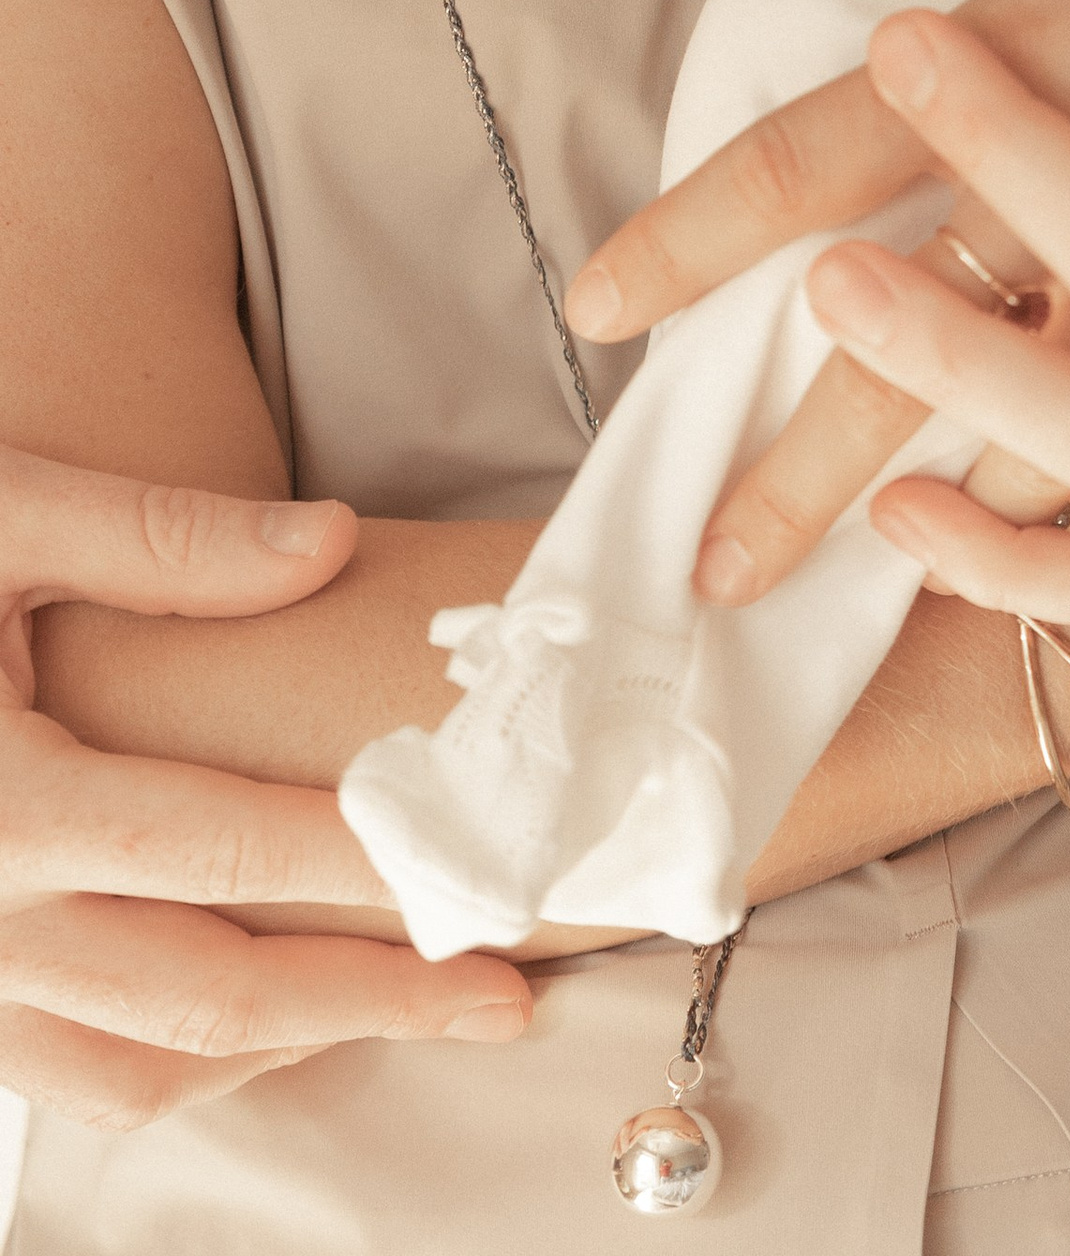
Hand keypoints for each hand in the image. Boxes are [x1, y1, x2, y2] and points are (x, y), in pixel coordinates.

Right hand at [0, 448, 530, 1129]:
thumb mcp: (4, 514)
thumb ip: (162, 539)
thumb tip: (328, 544)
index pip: (213, 854)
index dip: (354, 864)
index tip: (471, 862)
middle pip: (199, 997)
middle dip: (365, 1002)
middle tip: (499, 990)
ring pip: (140, 1070)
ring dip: (288, 1051)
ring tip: (418, 1009)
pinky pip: (81, 1076)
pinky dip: (192, 1064)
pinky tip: (287, 1014)